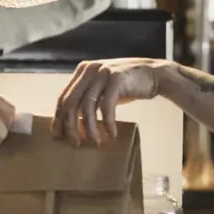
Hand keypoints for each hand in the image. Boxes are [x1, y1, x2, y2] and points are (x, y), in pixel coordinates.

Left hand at [53, 58, 170, 145]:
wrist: (154, 74)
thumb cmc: (127, 86)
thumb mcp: (103, 87)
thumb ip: (87, 96)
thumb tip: (70, 123)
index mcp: (82, 71)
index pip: (63, 97)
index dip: (59, 118)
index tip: (58, 136)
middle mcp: (90, 69)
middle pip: (71, 102)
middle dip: (70, 126)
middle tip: (75, 144)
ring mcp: (103, 72)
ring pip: (87, 106)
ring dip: (90, 128)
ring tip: (95, 142)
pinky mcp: (117, 79)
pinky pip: (107, 106)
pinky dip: (108, 123)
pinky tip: (111, 134)